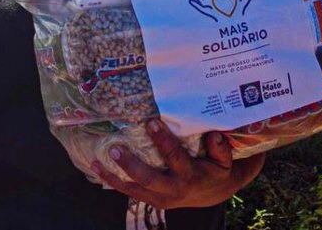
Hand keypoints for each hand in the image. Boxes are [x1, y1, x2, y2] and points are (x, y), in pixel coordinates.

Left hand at [92, 119, 264, 209]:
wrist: (212, 195)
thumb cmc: (216, 171)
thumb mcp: (225, 162)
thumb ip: (221, 149)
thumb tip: (214, 135)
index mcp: (190, 176)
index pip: (175, 157)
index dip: (163, 141)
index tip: (151, 122)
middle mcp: (173, 190)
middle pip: (148, 178)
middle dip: (130, 165)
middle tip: (115, 149)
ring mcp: (160, 198)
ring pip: (133, 189)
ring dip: (113, 176)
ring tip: (96, 161)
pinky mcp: (151, 200)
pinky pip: (130, 192)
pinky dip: (113, 182)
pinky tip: (98, 169)